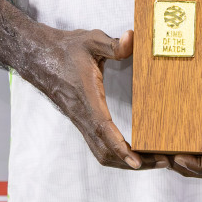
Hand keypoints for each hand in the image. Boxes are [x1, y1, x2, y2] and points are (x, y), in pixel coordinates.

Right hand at [28, 27, 144, 170]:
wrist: (39, 56)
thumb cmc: (66, 49)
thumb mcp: (91, 40)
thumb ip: (112, 44)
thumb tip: (132, 39)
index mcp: (87, 96)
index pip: (102, 128)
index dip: (120, 147)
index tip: (137, 162)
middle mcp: (82, 114)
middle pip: (104, 150)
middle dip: (131, 161)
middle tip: (162, 162)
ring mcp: (80, 120)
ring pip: (100, 151)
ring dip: (124, 161)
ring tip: (152, 160)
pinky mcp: (81, 121)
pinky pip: (97, 145)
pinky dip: (116, 153)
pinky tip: (132, 151)